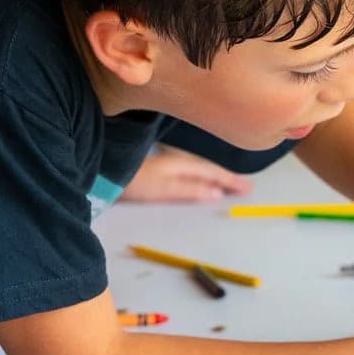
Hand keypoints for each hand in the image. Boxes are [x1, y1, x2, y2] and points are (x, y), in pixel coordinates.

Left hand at [121, 147, 253, 202]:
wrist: (105, 169)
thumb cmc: (135, 180)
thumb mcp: (165, 188)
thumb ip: (190, 189)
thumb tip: (217, 193)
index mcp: (183, 165)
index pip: (213, 173)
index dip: (231, 181)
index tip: (248, 189)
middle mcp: (178, 161)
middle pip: (209, 169)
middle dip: (227, 178)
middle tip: (246, 187)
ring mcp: (167, 164)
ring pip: (199, 169)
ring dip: (215, 177)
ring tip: (228, 184)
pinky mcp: (158, 169)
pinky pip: (190, 171)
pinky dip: (201, 176)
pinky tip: (199, 181)